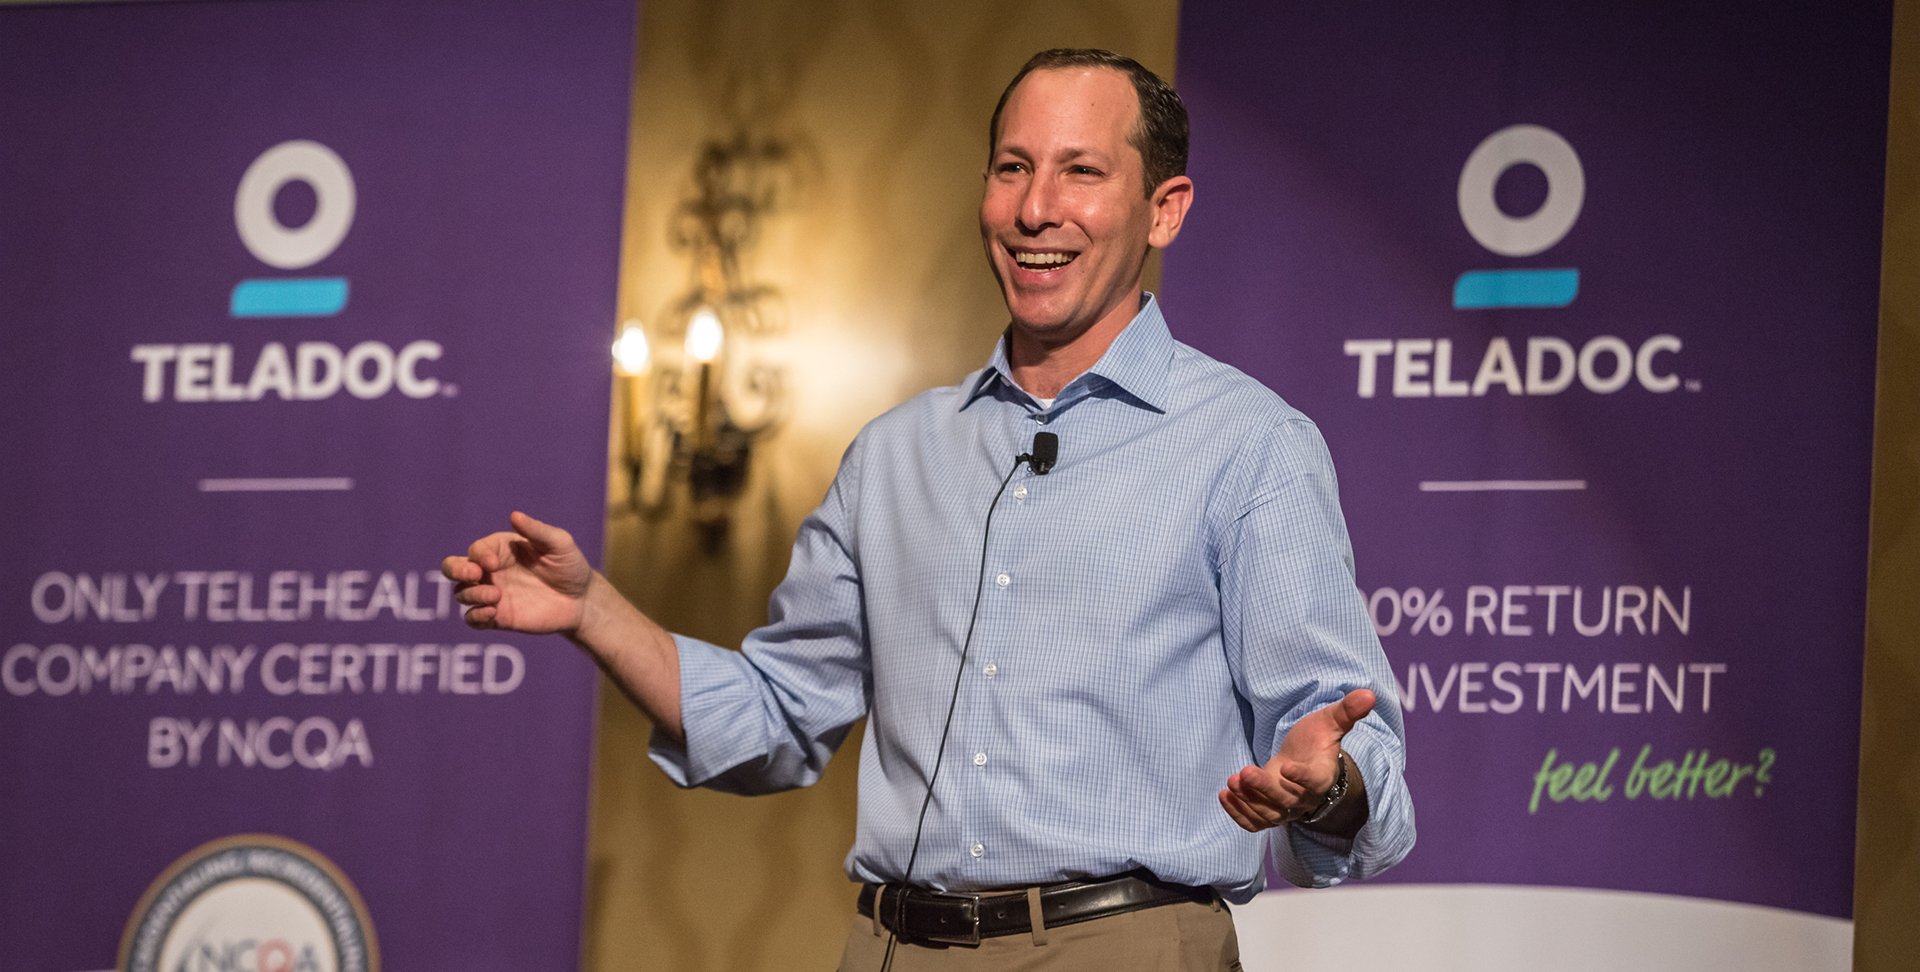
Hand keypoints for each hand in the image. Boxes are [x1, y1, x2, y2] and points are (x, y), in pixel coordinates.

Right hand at [442, 511, 592, 633]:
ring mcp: (492, 594)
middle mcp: (491, 571)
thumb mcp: (559, 544)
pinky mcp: (498, 617)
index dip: (479, 556)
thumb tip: (514, 515)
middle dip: (455, 569)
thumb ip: (536, 530)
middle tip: (474, 575)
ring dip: (471, 594)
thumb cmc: (570, 566)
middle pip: (453, 567)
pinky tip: (491, 613)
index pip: (476, 550)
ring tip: (495, 596)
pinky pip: (472, 619)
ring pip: (462, 593)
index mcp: (500, 549)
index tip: (495, 564)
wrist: (582, 600)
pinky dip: (475, 616)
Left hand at [1219, 688, 1374, 832]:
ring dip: (1248, 801)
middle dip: (1263, 789)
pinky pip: (1254, 823)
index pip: (1313, 783)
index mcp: (1321, 776)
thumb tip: (1369, 694)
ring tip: (1232, 781)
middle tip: (1244, 772)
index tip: (1286, 767)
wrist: (1303, 764)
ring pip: (1267, 815)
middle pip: (1285, 802)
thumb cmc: (1316, 743)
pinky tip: (1224, 795)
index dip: (1301, 778)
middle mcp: (1304, 798)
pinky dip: (1238, 813)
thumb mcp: (1330, 723)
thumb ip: (1347, 711)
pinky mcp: (1268, 813)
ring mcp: (1285, 809)